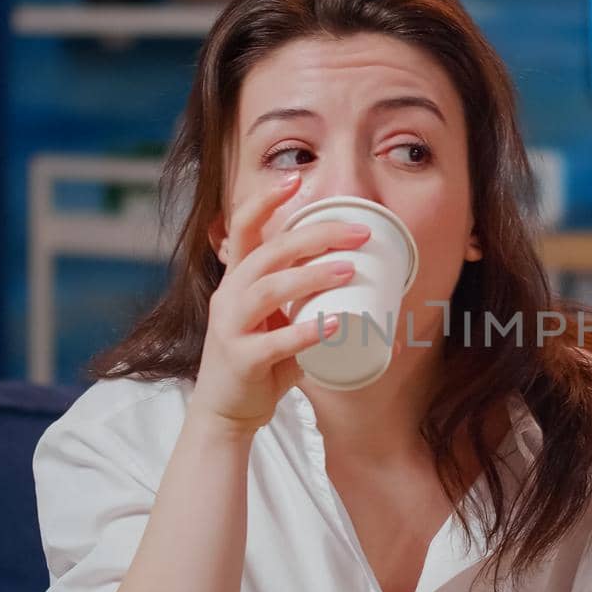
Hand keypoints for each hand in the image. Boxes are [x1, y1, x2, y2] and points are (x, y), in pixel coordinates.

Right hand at [188, 175, 370, 433]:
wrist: (225, 413)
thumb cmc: (258, 362)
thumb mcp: (277, 322)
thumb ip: (307, 302)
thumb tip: (366, 290)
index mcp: (238, 280)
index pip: (243, 228)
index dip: (265, 201)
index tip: (295, 178)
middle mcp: (230, 295)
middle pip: (269, 252)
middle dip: (315, 236)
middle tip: (358, 233)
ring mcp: (231, 327)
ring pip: (270, 289)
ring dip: (312, 276)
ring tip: (350, 270)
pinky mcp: (241, 359)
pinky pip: (274, 342)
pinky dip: (307, 331)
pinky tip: (335, 324)